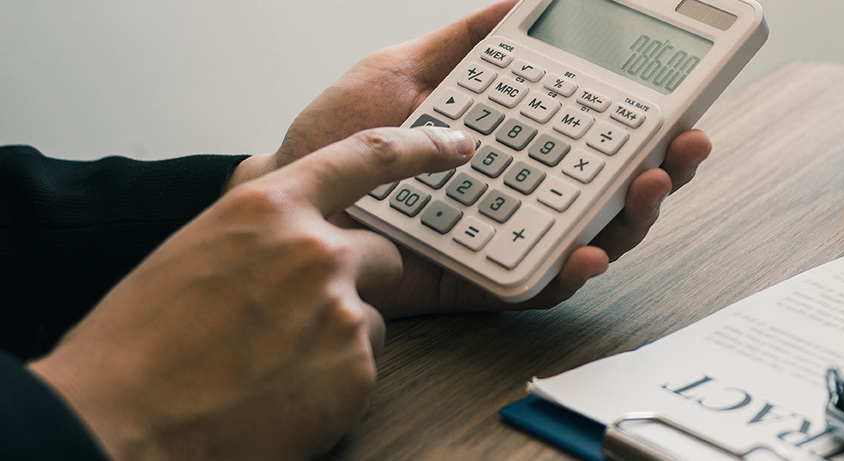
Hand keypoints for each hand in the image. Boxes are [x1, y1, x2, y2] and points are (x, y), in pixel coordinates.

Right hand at [28, 127, 474, 459]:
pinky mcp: (356, 370)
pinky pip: (364, 368)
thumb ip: (257, 226)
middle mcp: (314, 251)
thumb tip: (284, 207)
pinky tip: (280, 395)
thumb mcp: (195, 251)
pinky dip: (333, 384)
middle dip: (352, 282)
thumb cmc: (139, 343)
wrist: (124, 423)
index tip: (457, 145)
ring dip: (337, 338)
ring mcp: (341, 311)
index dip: (421, 147)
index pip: (366, 157)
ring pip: (371, 317)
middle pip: (380, 254)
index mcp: (267, 209)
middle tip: (292, 320)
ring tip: (270, 365)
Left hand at [233, 0, 711, 317]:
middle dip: (666, 167)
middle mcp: (525, 191)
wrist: (282, 195)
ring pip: (597, 237)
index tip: (680, 99)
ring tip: (649, 186)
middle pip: (616, 186)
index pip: (600, 133)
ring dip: (635, 216)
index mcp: (517, 141)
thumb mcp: (404, 70)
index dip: (648, 120)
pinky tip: (585, 250)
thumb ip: (468, 41)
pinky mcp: (484, 282)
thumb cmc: (335, 141)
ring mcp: (510, 237)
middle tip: (685, 145)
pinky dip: (570, 270)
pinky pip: (541, 284)